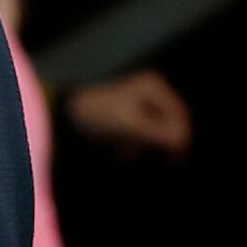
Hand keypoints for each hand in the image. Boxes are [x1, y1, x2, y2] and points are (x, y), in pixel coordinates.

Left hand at [61, 68, 192, 160]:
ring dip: (142, 144)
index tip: (176, 158)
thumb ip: (159, 133)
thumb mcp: (132, 125)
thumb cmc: (99, 115)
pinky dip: (132, 144)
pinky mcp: (127, 117)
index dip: (181, 136)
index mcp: (153, 87)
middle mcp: (149, 92)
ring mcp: (139, 103)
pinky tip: (118, 149)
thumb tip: (183, 142)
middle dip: (156, 142)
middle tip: (149, 158)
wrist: (64, 116)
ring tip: (124, 149)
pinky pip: (139, 135)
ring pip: (154, 132)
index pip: (179, 114)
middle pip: (168, 124)